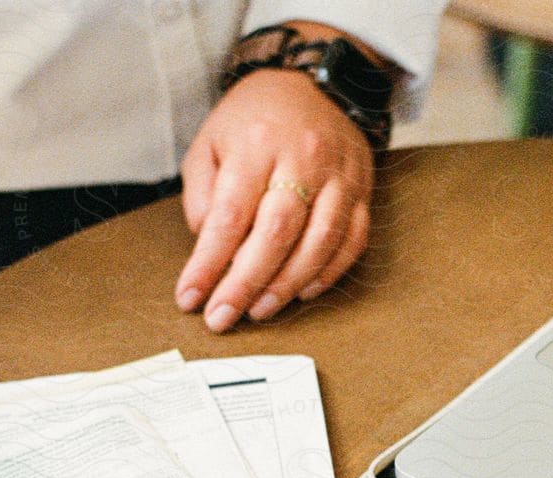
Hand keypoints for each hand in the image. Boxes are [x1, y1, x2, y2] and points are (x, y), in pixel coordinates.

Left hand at [176, 67, 374, 331]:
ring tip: (259, 311)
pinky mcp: (362, 191)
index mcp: (256, 145)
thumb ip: (203, 193)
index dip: (209, 263)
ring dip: (287, 286)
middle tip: (222, 318)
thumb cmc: (254, 119)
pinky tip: (303, 292)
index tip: (190, 297)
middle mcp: (302, 160)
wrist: (313, 83)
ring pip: (319, 243)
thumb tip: (208, 246)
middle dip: (245, 284)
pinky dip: (328, 274)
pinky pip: (352, 242)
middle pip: (276, 234)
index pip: (229, 216)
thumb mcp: (211, 141)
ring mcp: (339, 177)